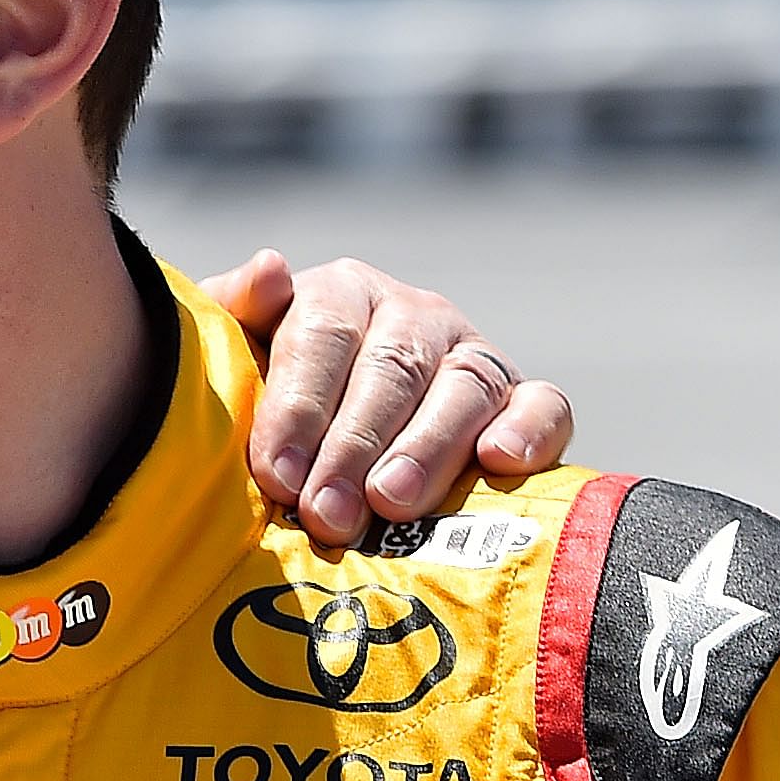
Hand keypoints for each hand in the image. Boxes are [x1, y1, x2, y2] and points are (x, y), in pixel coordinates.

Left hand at [204, 250, 574, 548]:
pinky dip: (531, 430)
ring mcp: (471, 355)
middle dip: (354, 446)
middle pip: (392, 369)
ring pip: (464, 388)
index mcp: (340, 293)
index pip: (323, 335)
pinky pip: (544, 405)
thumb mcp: (235, 351)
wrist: (321, 443)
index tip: (276, 474)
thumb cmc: (264, 398)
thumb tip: (270, 268)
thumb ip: (235, 311)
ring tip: (391, 502)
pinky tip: (500, 462)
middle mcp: (413, 315)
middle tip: (326, 512)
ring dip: (427, 448)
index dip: (299, 406)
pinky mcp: (521, 401)